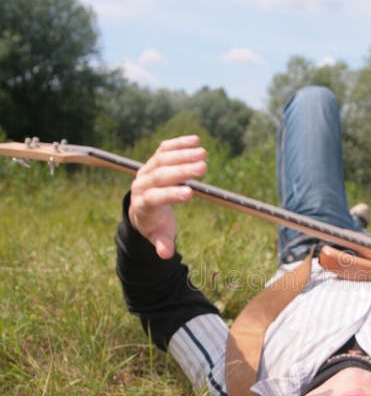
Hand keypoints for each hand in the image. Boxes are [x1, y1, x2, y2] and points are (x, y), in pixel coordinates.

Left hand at [128, 135, 207, 258]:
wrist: (142, 208)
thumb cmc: (155, 224)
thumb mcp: (158, 236)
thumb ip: (161, 244)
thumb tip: (165, 254)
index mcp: (143, 205)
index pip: (155, 197)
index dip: (171, 195)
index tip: (190, 193)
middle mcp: (141, 184)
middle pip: (160, 175)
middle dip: (181, 171)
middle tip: (203, 167)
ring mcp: (146, 169)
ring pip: (162, 158)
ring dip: (182, 154)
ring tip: (203, 153)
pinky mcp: (153, 160)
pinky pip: (164, 148)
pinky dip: (179, 143)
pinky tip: (196, 140)